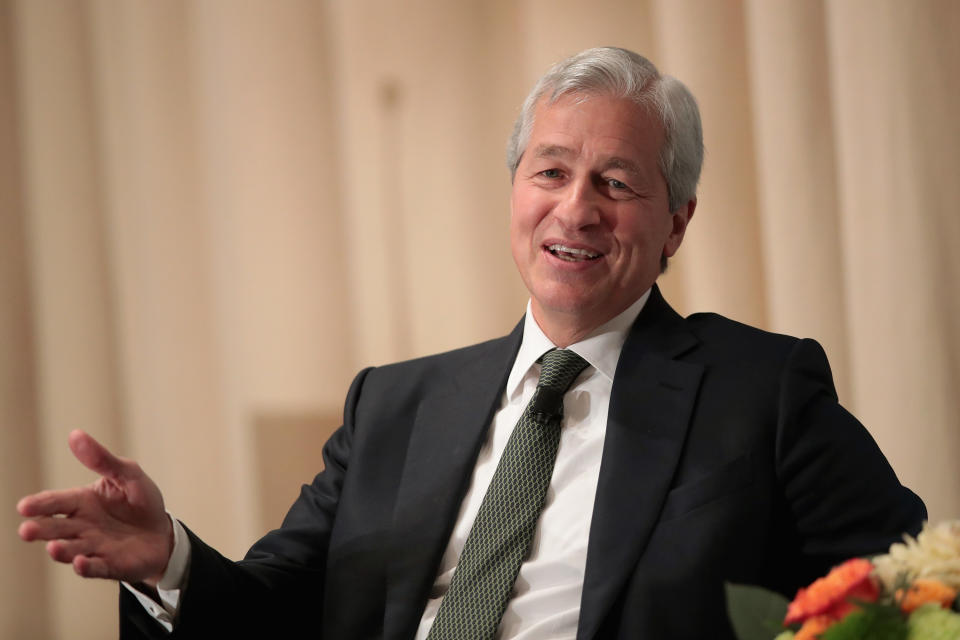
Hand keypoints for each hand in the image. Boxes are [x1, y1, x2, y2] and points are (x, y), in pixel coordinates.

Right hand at [17, 430, 173, 585]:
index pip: (56, 502)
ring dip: (61, 550)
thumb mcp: (128, 474)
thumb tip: (75, 434)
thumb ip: (102, 460)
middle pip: (56, 528)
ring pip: (71, 550)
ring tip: (53, 547)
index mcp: (82, 502)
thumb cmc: (141, 502)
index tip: (24, 506)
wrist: (164, 533)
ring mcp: (94, 547)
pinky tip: (80, 563)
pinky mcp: (110, 565)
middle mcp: (82, 526)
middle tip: (27, 529)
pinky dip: (86, 567)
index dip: (40, 504)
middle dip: (40, 529)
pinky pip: (95, 568)